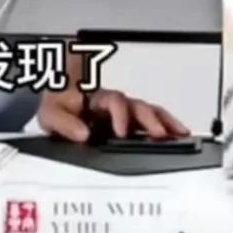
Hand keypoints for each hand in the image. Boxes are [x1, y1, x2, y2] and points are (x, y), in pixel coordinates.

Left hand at [38, 84, 189, 141]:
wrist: (58, 106)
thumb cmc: (57, 106)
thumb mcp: (52, 114)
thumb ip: (65, 122)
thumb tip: (83, 133)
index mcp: (97, 98)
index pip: (113, 100)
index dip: (119, 114)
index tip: (122, 131)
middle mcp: (114, 103)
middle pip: (137, 105)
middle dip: (150, 118)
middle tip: (160, 133)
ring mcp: (124, 113)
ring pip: (149, 112)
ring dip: (164, 121)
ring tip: (180, 133)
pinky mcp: (130, 125)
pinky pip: (152, 122)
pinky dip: (166, 127)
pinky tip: (179, 135)